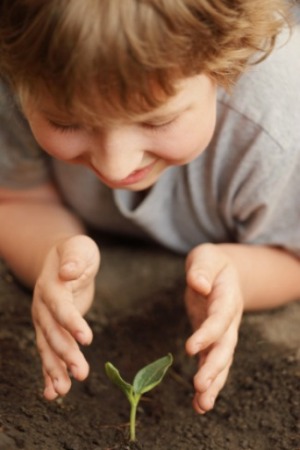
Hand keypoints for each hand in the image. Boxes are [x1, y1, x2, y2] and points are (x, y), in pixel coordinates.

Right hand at [31, 235, 99, 399]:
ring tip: (63, 391)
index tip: (86, 339)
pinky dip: (50, 372)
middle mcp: (43, 307)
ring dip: (55, 370)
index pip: (61, 307)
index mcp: (51, 287)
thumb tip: (68, 270)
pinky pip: (49, 353)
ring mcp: (45, 321)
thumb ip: (74, 258)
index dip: (72, 322)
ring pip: (48, 348)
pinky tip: (55, 392)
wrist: (61, 260)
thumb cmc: (75, 253)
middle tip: (82, 373)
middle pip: (53, 333)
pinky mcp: (52, 331)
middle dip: (65, 355)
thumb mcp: (78, 248)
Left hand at [185, 243, 242, 413]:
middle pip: (225, 347)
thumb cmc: (211, 264)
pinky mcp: (213, 342)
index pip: (219, 319)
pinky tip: (199, 404)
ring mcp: (223, 333)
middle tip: (199, 386)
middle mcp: (229, 320)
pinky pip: (212, 364)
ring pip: (222, 361)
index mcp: (227, 298)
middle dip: (213, 367)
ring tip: (201, 405)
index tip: (190, 348)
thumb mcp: (205, 258)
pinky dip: (208, 384)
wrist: (224, 273)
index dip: (207, 334)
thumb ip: (201, 269)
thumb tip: (198, 284)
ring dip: (213, 383)